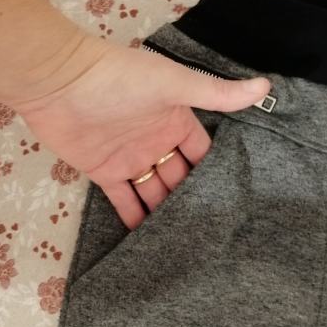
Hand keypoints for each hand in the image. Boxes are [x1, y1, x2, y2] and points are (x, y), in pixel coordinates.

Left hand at [11, 35, 269, 228]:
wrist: (60, 82)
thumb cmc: (121, 79)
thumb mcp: (173, 84)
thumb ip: (216, 93)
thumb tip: (266, 86)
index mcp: (175, 120)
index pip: (202, 153)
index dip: (215, 175)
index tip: (233, 206)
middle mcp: (156, 141)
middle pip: (180, 177)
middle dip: (193, 201)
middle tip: (212, 237)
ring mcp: (131, 159)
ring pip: (155, 192)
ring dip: (167, 214)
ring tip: (187, 246)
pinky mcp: (104, 173)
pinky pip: (125, 200)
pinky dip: (136, 219)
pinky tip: (151, 243)